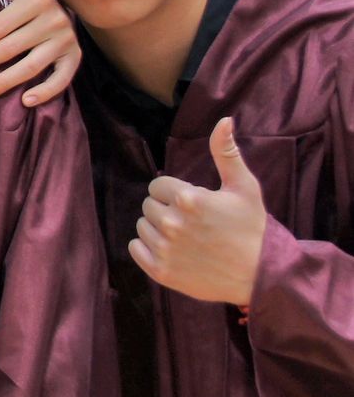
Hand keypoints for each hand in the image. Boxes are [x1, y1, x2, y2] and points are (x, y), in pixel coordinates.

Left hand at [0, 0, 80, 105]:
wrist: (55, 4)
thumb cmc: (19, 1)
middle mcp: (54, 18)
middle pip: (10, 48)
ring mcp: (67, 39)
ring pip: (31, 66)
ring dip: (4, 82)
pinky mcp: (75, 56)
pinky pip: (61, 79)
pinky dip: (45, 92)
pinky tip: (25, 101)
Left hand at [129, 118, 266, 305]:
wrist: (261, 276)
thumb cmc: (253, 228)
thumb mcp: (244, 187)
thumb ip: (226, 152)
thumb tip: (224, 120)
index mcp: (188, 199)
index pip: (157, 186)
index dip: (174, 193)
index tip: (192, 203)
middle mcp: (172, 224)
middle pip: (149, 206)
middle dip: (166, 209)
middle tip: (192, 221)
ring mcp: (165, 250)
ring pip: (142, 227)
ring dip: (157, 229)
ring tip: (186, 237)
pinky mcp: (161, 272)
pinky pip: (135, 249)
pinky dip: (147, 248)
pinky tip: (171, 250)